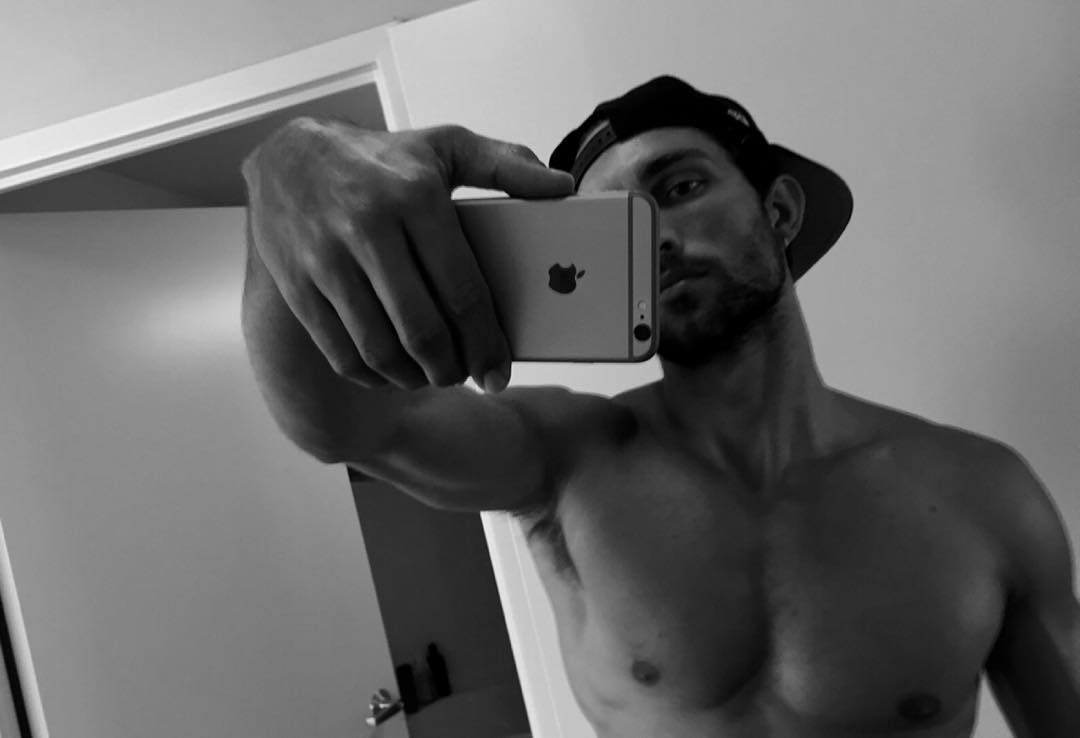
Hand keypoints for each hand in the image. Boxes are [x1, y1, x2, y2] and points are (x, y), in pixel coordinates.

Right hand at [242, 118, 573, 392]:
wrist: (286, 157)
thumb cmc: (381, 160)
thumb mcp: (445, 147)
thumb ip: (505, 165)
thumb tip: (562, 187)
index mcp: (415, 197)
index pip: (462, 290)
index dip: (486, 343)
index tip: (499, 373)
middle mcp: (368, 228)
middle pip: (421, 330)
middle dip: (451, 368)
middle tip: (465, 375)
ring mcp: (326, 259)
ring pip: (378, 348)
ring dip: (412, 378)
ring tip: (431, 375)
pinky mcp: (297, 284)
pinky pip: (339, 352)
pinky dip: (371, 376)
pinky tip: (390, 373)